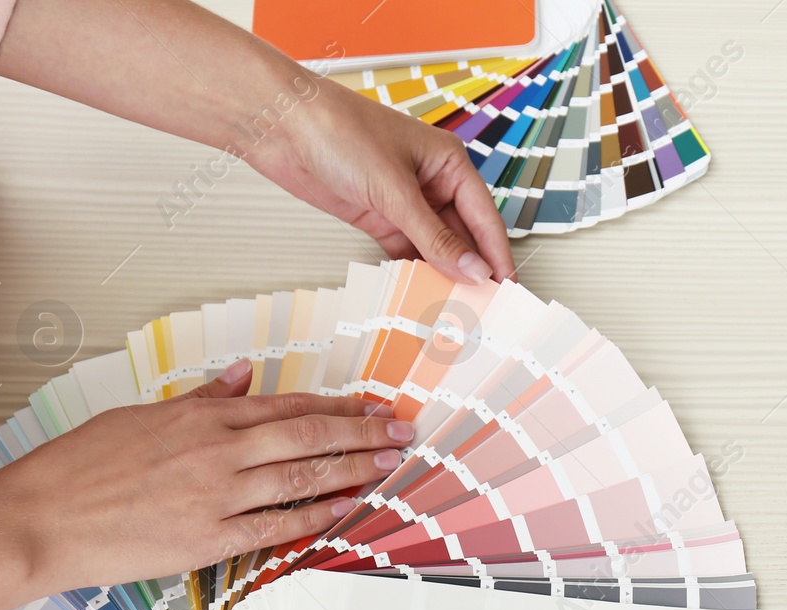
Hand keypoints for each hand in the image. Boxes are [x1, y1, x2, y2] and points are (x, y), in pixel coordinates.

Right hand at [0, 359, 411, 594]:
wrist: (42, 517)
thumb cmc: (81, 467)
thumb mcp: (143, 414)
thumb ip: (202, 397)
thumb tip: (244, 375)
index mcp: (201, 416)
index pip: (288, 405)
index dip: (338, 407)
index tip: (372, 406)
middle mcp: (216, 451)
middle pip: (308, 437)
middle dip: (363, 434)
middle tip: (401, 432)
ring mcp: (216, 496)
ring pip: (301, 478)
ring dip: (353, 471)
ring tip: (389, 466)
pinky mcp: (208, 538)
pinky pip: (276, 525)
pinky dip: (315, 515)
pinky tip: (345, 508)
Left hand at [250, 82, 517, 284]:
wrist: (281, 125)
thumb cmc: (339, 131)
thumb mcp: (395, 190)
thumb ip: (435, 236)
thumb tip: (473, 270)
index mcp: (448, 163)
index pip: (484, 217)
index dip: (496, 254)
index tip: (505, 288)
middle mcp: (430, 182)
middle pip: (462, 235)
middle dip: (470, 268)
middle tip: (481, 306)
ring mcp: (403, 201)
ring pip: (434, 246)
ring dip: (441, 273)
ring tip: (453, 306)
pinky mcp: (377, 216)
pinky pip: (405, 250)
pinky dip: (412, 270)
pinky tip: (420, 291)